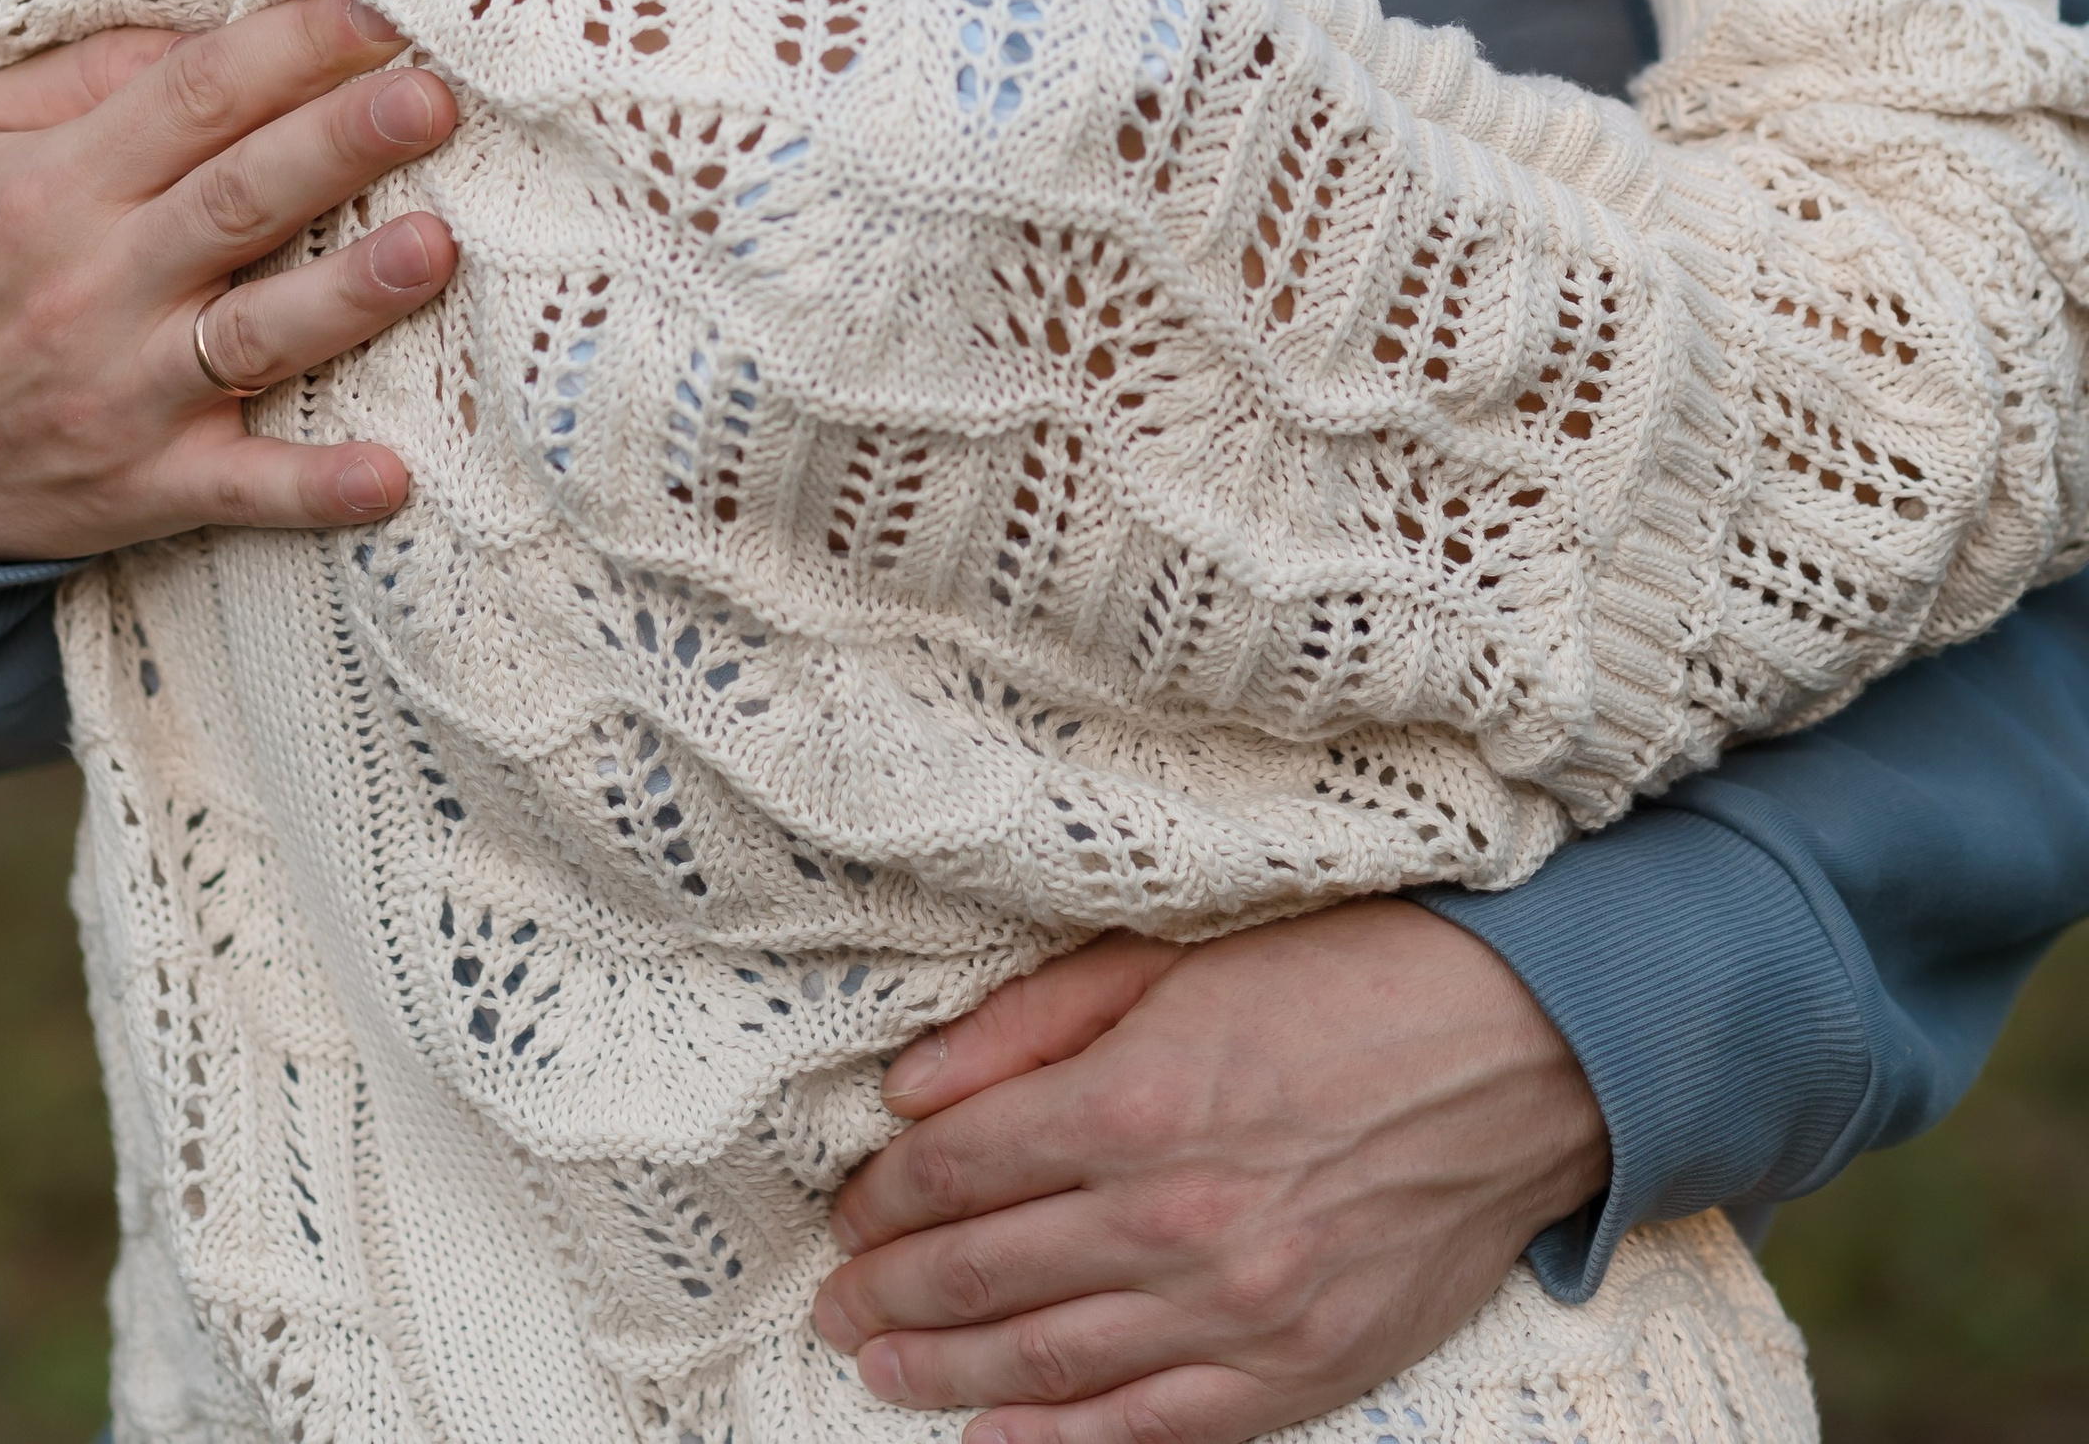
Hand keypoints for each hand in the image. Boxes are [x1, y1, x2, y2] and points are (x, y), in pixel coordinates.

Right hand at [0, 0, 461, 559]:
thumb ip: (84, 77)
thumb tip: (206, 27)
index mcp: (58, 185)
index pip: (192, 98)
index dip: (287, 48)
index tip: (376, 9)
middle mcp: (96, 284)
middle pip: (239, 200)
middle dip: (339, 143)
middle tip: (432, 96)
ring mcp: (124, 394)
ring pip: (254, 336)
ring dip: (349, 295)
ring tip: (436, 247)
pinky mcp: (143, 487)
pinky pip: (239, 491)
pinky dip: (314, 490)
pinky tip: (391, 478)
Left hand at [813, 901, 1609, 1443]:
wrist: (1519, 1053)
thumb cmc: (1346, 980)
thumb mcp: (1173, 959)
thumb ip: (1030, 1026)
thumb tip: (910, 1090)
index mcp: (1134, 1100)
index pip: (959, 1169)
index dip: (887, 1196)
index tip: (851, 1206)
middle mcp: (1173, 1218)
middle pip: (983, 1273)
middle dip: (892, 1292)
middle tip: (835, 1302)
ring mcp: (1237, 1309)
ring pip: (1047, 1364)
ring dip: (947, 1374)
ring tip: (878, 1368)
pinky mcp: (1296, 1369)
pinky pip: (1153, 1429)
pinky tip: (994, 1441)